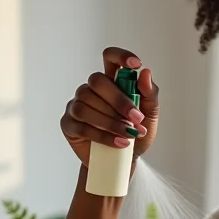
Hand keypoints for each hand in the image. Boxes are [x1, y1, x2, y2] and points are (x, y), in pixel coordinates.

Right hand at [61, 47, 159, 166]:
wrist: (123, 162)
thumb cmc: (136, 135)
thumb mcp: (149, 116)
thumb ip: (149, 95)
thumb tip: (145, 73)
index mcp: (112, 82)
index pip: (110, 58)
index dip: (121, 56)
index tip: (136, 64)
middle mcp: (91, 90)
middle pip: (97, 81)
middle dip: (119, 100)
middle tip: (136, 118)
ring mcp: (77, 105)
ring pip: (88, 105)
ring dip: (112, 121)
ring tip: (129, 135)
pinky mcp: (69, 124)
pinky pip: (82, 125)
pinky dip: (103, 135)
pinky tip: (118, 143)